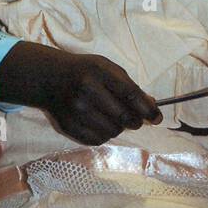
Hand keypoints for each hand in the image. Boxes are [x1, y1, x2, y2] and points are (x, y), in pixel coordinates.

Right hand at [33, 51, 162, 146]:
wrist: (49, 78)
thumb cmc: (85, 70)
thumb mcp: (107, 68)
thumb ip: (129, 85)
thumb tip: (151, 106)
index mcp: (99, 72)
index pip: (131, 94)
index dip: (147, 109)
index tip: (157, 118)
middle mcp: (87, 91)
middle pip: (123, 117)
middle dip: (135, 121)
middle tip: (136, 120)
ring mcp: (76, 111)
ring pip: (111, 131)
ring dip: (120, 128)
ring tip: (116, 119)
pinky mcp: (68, 127)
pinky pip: (97, 140)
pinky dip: (105, 135)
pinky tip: (102, 124)